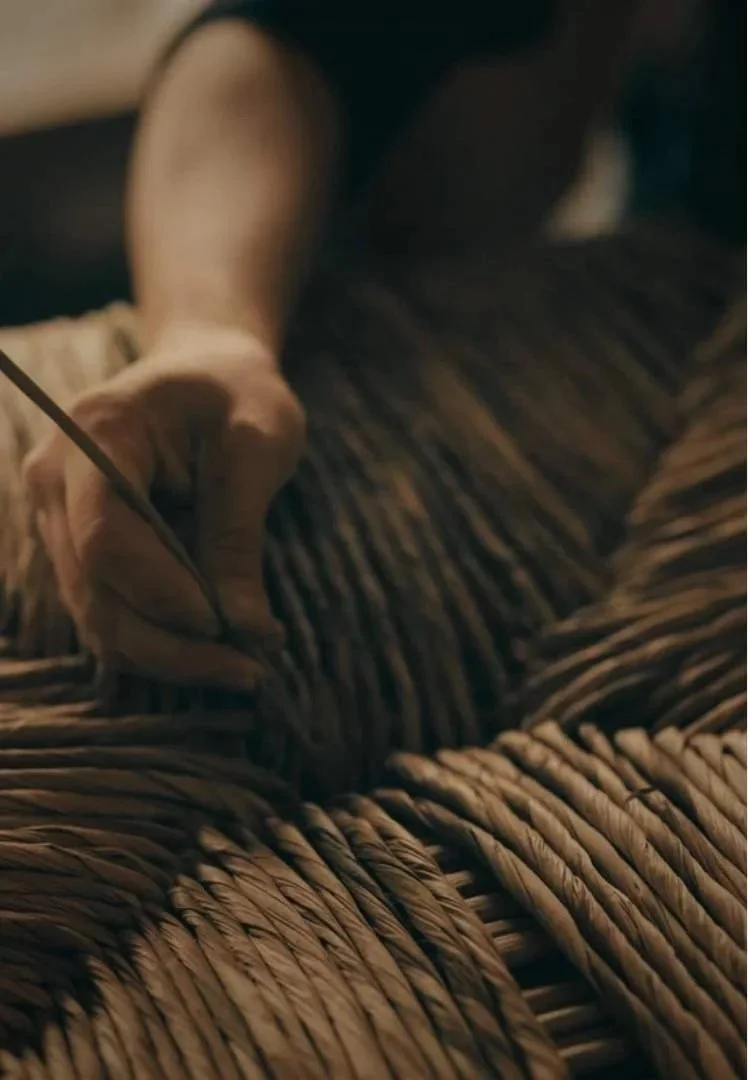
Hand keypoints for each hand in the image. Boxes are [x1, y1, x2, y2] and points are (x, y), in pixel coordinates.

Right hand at [23, 324, 304, 690]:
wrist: (207, 372)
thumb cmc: (238, 394)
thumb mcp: (256, 447)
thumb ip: (240, 536)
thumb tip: (245, 630)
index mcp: (97, 433)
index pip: (105, 535)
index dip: (159, 593)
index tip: (227, 627)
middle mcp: (57, 481)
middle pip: (95, 589)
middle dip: (172, 645)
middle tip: (253, 673)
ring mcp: (59, 519)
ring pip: (98, 616)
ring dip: (170, 656)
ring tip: (247, 669)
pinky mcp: (80, 551)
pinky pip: (110, 613)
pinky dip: (163, 642)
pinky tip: (219, 653)